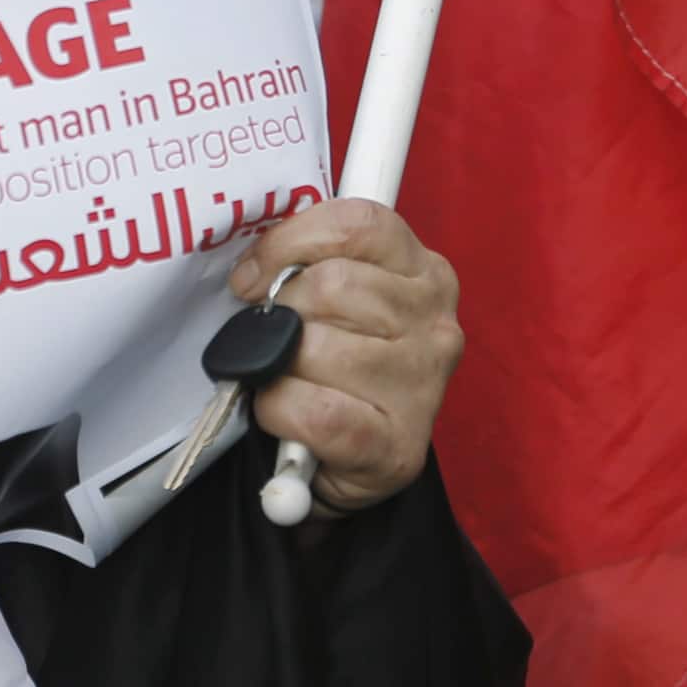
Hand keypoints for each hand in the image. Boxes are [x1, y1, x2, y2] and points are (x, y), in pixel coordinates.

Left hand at [228, 198, 464, 515]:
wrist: (355, 460)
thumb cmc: (336, 364)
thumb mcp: (336, 298)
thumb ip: (309, 264)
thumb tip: (251, 267)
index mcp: (423, 271)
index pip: (357, 225)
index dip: (289, 242)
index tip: (251, 276)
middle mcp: (434, 322)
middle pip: (330, 286)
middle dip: (280, 313)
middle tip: (273, 340)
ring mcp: (423, 386)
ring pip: (315, 346)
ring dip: (276, 365)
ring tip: (284, 379)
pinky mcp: (399, 446)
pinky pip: (312, 411)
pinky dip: (279, 410)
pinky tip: (282, 413)